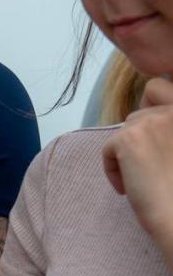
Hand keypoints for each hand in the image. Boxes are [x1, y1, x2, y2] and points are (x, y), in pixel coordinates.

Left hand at [102, 77, 172, 242]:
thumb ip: (167, 128)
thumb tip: (142, 118)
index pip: (159, 86)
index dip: (152, 106)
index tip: (152, 140)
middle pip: (139, 112)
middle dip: (138, 138)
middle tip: (149, 168)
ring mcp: (155, 120)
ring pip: (125, 129)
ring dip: (128, 153)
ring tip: (142, 179)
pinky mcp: (130, 138)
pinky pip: (108, 148)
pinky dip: (113, 169)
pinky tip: (129, 189)